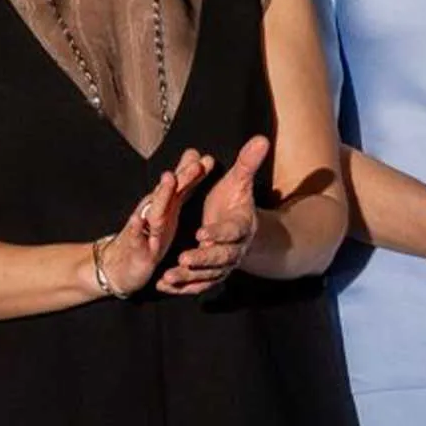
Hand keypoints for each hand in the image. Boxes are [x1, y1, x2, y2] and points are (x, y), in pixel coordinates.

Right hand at [97, 148, 216, 295]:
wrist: (118, 265)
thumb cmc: (148, 236)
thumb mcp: (169, 210)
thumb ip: (183, 187)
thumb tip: (197, 159)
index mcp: (166, 206)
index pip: (181, 186)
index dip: (194, 172)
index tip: (208, 158)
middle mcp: (154, 213)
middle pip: (169, 191)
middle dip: (182, 177)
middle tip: (195, 163)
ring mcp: (144, 229)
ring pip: (155, 210)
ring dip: (162, 194)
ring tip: (170, 179)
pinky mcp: (136, 248)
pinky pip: (135, 237)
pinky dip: (137, 227)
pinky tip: (139, 220)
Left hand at [160, 135, 268, 293]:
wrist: (238, 229)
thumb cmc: (233, 203)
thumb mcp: (238, 182)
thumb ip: (247, 164)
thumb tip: (262, 138)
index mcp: (239, 226)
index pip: (231, 232)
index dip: (218, 233)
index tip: (201, 233)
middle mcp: (233, 249)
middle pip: (220, 257)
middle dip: (203, 259)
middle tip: (185, 258)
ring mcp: (222, 264)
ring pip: (208, 275)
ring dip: (189, 277)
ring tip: (169, 276)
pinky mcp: (211, 275)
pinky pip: (198, 284)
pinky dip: (183, 287)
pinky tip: (163, 286)